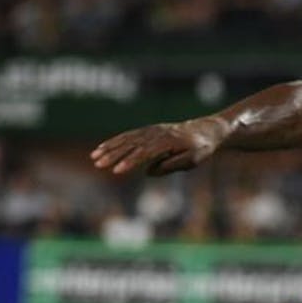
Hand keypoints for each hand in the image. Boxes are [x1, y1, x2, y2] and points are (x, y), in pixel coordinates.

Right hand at [91, 117, 224, 176]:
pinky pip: (129, 135)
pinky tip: (103, 147)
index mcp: (167, 142)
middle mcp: (156, 134)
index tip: (118, 171)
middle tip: (99, 165)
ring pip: (127, 139)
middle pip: (131, 145)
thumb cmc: (201, 148)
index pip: (145, 154)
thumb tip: (148, 172)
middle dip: (114, 155)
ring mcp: (151, 130)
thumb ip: (171, 166)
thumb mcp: (192, 160)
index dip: (130, 162)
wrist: (207, 130)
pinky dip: (115, 141)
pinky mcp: (148, 130)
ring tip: (94, 157)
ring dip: (110, 148)